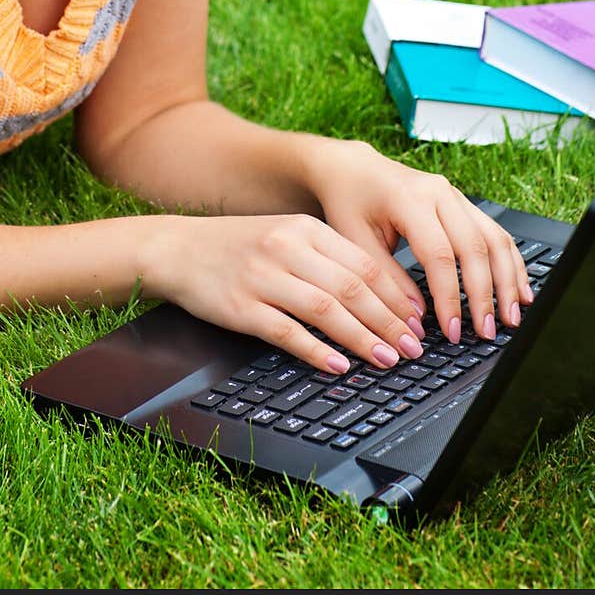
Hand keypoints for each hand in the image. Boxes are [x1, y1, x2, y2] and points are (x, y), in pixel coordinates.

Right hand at [143, 210, 432, 375]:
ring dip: (362, 338)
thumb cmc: (237, 247)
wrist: (178, 249)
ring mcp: (263, 277)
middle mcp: (287, 248)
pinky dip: (316, 350)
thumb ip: (326, 259)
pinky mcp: (242, 307)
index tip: (417, 322)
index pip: (364, 263)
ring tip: (386, 359)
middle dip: (388, 322)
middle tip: (412, 348)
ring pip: (326, 309)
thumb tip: (378, 295)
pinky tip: (337, 365)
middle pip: (352, 288)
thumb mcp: (285, 237)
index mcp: (305, 229)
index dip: (396, 296)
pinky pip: (287, 332)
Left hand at [310, 138, 533, 346]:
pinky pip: (495, 233)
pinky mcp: (463, 203)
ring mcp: (455, 195)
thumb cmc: (350, 201)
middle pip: (475, 246)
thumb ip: (386, 279)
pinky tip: (519, 290)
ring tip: (512, 317)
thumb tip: (416, 319)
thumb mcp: (354, 241)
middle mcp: (439, 193)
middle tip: (488, 331)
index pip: (439, 254)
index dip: (450, 296)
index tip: (453, 330)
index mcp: (409, 199)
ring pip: (494, 239)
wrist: (354, 167)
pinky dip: (511, 263)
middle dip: (485, 294)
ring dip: (507, 280)